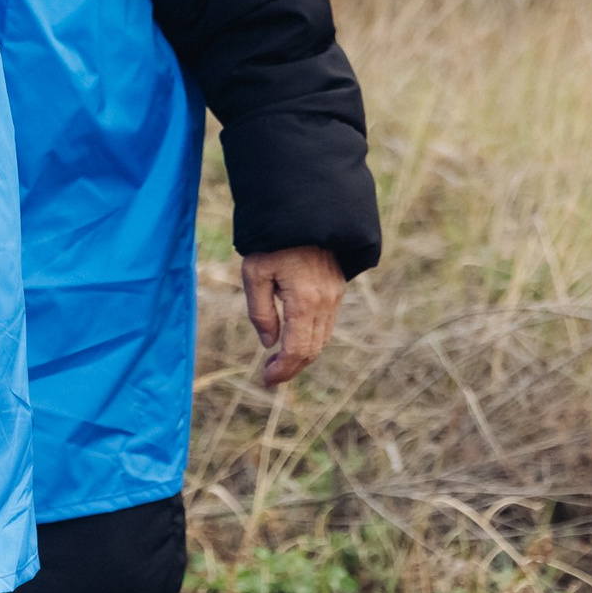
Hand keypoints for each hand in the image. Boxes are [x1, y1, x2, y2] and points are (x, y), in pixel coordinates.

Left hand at [241, 245, 345, 387]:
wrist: (302, 212)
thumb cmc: (271, 241)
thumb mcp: (254, 273)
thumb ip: (261, 312)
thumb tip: (269, 344)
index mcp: (305, 300)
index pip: (296, 349)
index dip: (282, 370)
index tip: (266, 380)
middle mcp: (326, 301)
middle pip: (313, 349)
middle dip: (291, 367)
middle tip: (269, 376)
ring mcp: (335, 295)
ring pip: (322, 338)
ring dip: (302, 354)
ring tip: (277, 361)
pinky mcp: (337, 288)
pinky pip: (326, 323)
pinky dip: (311, 337)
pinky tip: (293, 337)